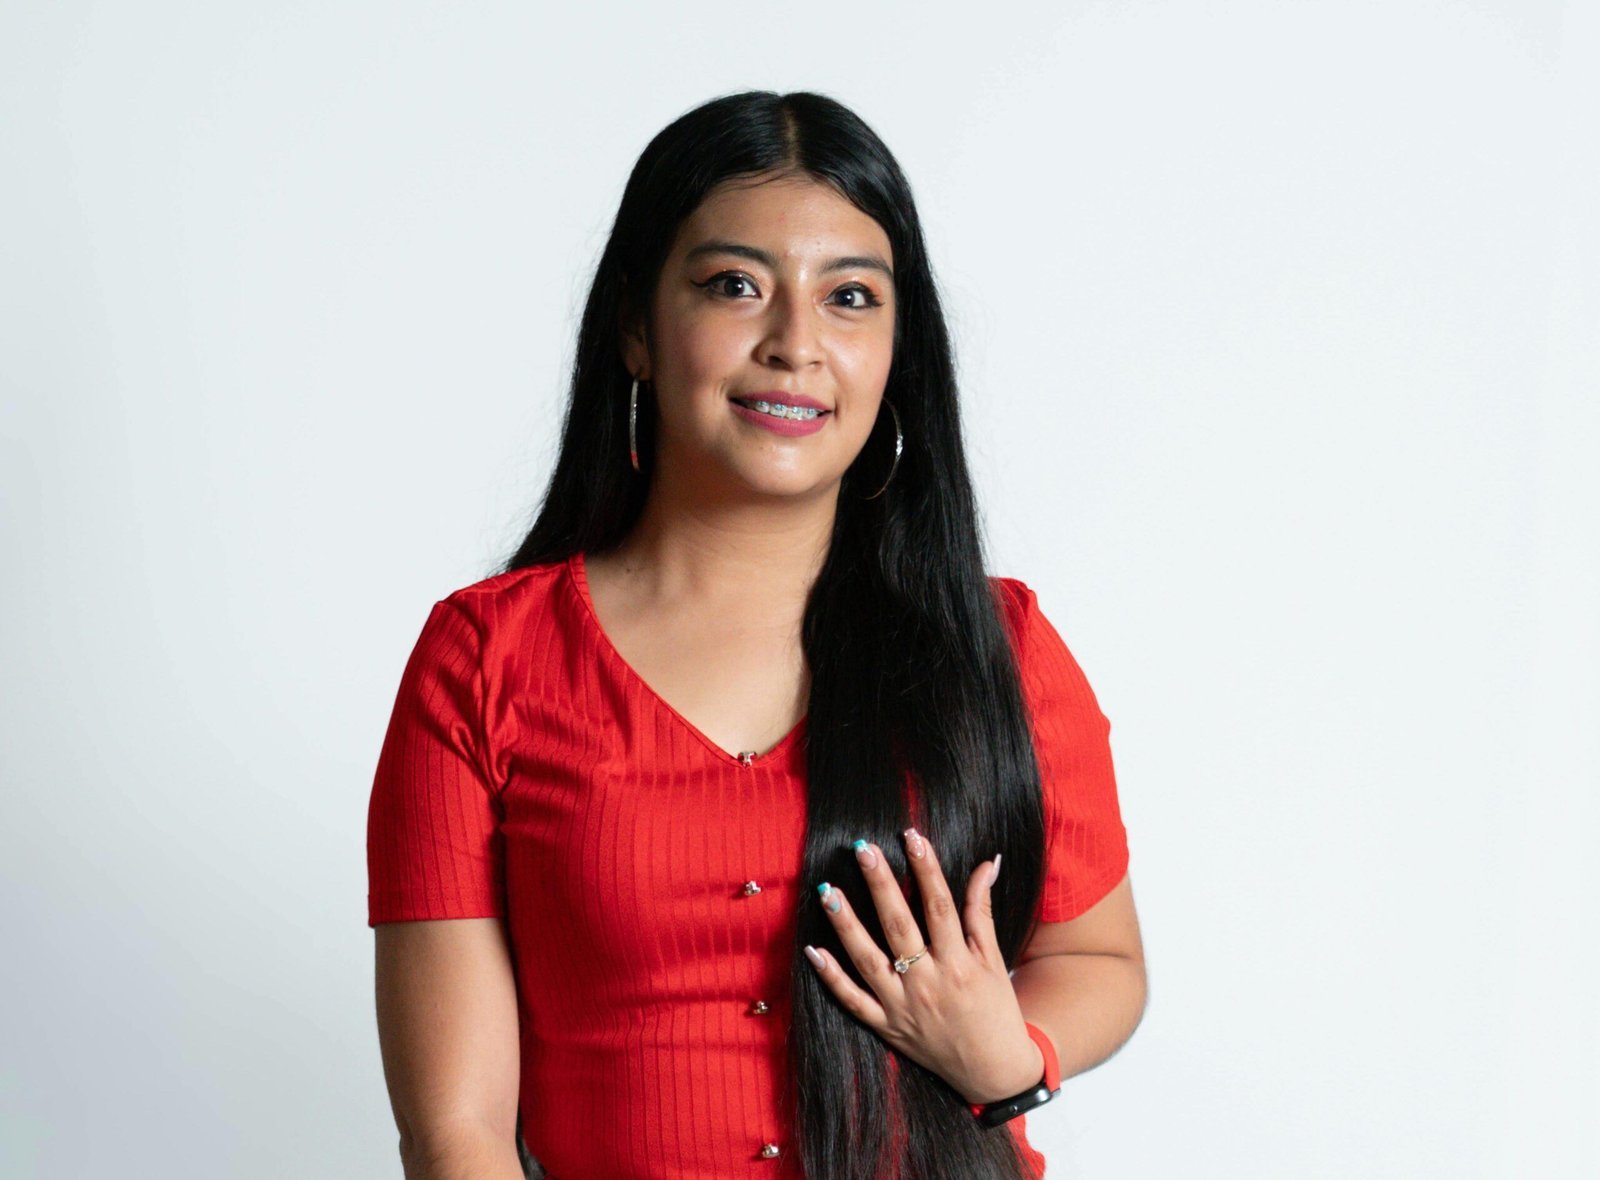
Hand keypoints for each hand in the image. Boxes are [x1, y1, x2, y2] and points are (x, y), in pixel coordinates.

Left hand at [806, 830, 1044, 1104]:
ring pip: (868, 961)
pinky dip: (832, 978)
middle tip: (863, 849)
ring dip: (846, 926)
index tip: (912, 836)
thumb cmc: (996, 1010)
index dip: (926, 869)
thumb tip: (987, 862)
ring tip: (828, 891)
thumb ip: (983, 910)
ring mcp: (903, 1007)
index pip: (940, 907)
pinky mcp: (887, 1027)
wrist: (993, 1072)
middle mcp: (929, 984)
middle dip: (880, 885)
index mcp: (959, 964)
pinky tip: (813, 950)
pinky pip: (853, 1001)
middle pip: (899, 926)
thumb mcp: (995, 959)